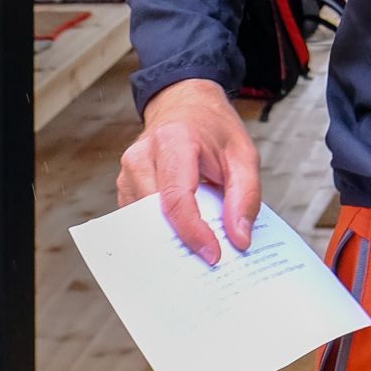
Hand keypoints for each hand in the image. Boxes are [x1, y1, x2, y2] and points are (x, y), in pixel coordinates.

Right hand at [117, 77, 260, 264]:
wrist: (185, 104)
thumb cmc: (214, 129)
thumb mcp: (243, 154)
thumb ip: (245, 195)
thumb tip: (239, 239)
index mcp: (174, 141)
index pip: (177, 198)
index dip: (194, 233)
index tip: (214, 255)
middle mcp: (142, 156)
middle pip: (154, 215)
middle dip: (179, 243)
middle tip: (206, 266)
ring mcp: (128, 171)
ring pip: (142, 222)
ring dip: (167, 240)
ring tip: (195, 256)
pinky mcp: (125, 186)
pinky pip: (137, 220)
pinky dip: (158, 232)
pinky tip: (180, 241)